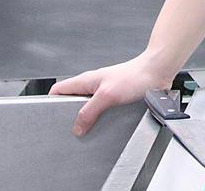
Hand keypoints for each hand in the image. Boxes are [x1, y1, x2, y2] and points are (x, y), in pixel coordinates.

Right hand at [51, 54, 174, 135]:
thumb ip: (89, 111)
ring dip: (87, 119)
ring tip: (86, 131)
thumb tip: (77, 127)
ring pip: (88, 108)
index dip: (50, 101)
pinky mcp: (116, 98)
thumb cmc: (135, 76)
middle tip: (68, 129)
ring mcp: (104, 92)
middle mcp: (93, 86)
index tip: (47, 116)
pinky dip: (100, 119)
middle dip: (68, 115)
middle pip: (72, 101)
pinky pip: (102, 111)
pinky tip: (103, 127)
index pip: (59, 89)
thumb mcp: (107, 95)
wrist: (157, 72)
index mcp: (86, 81)